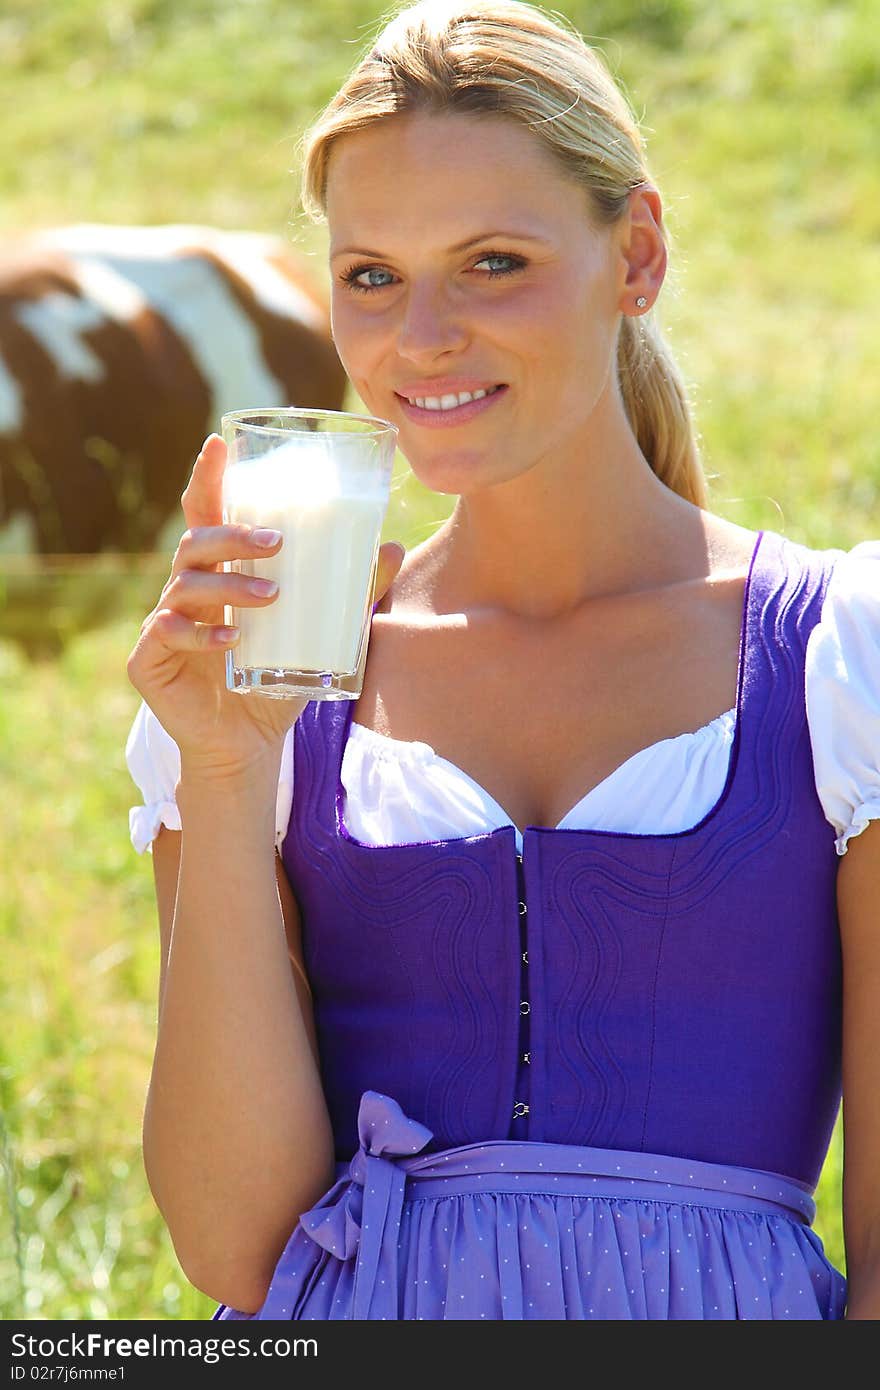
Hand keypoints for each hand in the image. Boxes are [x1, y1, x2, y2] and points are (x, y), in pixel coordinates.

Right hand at [126, 434, 404, 776]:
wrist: (247, 746)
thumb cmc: (274, 682)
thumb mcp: (320, 635)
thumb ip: (350, 594)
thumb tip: (390, 547)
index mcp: (219, 576)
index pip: (208, 516)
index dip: (208, 480)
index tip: (217, 444)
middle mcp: (186, 592)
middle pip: (196, 542)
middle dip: (232, 535)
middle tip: (275, 542)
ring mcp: (162, 624)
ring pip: (184, 584)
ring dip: (230, 585)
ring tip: (271, 597)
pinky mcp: (149, 660)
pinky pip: (166, 633)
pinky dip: (203, 633)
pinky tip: (233, 639)